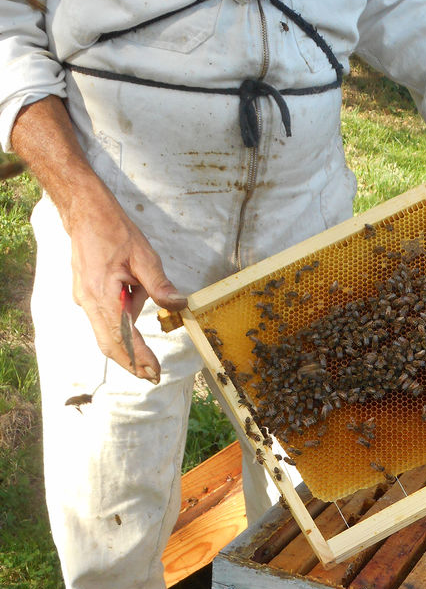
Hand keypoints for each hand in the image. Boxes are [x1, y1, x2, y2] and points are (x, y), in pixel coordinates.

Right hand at [10, 96, 185, 382]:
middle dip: (131, 362)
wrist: (84, 212)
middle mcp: (89, 301)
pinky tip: (133, 333)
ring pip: (104, 336)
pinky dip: (118, 334)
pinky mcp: (87, 296)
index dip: (140, 356)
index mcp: (102, 293)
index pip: (124, 334)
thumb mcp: (144, 256)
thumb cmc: (114, 230)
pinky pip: (102, 323)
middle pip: (109, 343)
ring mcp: (85, 300)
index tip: (155, 370)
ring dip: (125, 351)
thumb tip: (179, 305)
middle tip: (152, 376)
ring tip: (145, 364)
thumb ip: (159, 285)